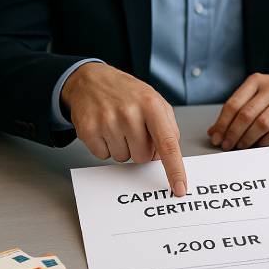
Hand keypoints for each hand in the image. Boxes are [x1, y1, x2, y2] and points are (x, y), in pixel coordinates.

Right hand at [61, 63, 186, 195]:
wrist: (91, 80)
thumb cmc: (128, 94)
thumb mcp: (155, 102)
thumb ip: (168, 129)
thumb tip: (168, 158)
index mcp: (152, 106)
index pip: (168, 144)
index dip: (175, 169)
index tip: (180, 188)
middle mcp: (130, 113)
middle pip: (143, 157)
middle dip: (141, 148)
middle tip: (133, 129)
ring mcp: (107, 121)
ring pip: (124, 158)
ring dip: (123, 147)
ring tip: (118, 126)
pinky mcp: (88, 129)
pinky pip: (104, 156)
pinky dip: (106, 146)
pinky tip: (104, 129)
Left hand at [207, 73, 268, 150]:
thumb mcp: (255, 97)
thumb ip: (236, 111)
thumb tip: (213, 131)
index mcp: (256, 81)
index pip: (233, 104)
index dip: (222, 123)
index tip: (216, 137)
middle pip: (246, 114)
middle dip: (233, 133)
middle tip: (227, 145)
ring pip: (262, 123)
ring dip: (248, 139)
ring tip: (241, 146)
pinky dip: (265, 141)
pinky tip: (259, 144)